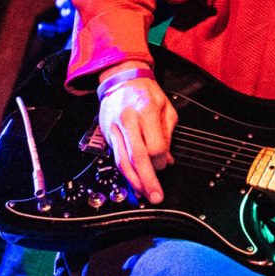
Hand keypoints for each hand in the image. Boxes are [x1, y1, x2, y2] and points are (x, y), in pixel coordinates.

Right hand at [97, 75, 175, 203]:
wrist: (121, 79)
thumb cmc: (146, 92)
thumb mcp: (165, 106)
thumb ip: (168, 133)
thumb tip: (167, 160)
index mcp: (145, 110)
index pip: (154, 146)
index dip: (161, 160)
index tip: (165, 164)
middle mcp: (127, 120)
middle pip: (137, 157)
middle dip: (148, 180)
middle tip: (156, 196)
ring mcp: (114, 128)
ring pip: (123, 161)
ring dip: (134, 181)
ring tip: (145, 194)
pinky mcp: (107, 135)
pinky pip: (116, 158)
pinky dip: (126, 173)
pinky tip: (134, 182)